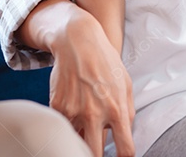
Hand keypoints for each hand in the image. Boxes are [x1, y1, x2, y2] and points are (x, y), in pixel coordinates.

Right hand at [48, 11, 135, 156]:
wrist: (78, 41)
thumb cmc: (106, 62)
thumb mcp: (126, 86)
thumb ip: (127, 114)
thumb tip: (124, 138)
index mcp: (116, 110)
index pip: (125, 150)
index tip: (120, 156)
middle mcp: (94, 114)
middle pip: (95, 156)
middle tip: (97, 152)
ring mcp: (73, 111)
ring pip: (76, 142)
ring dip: (81, 140)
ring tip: (85, 129)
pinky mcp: (57, 106)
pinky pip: (63, 126)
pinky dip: (69, 126)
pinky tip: (74, 112)